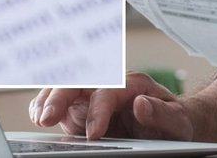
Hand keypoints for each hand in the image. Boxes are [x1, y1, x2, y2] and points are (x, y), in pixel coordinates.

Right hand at [30, 71, 194, 140]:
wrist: (171, 123)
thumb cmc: (175, 121)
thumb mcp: (178, 121)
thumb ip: (161, 113)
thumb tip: (141, 104)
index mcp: (133, 83)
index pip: (109, 91)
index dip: (98, 111)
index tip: (93, 134)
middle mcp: (110, 84)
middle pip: (80, 81)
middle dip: (61, 97)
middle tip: (47, 119)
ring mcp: (93, 94)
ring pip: (65, 88)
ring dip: (49, 99)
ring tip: (39, 118)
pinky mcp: (83, 107)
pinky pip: (60, 101)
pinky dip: (46, 105)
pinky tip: (38, 115)